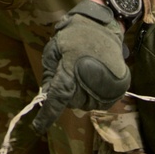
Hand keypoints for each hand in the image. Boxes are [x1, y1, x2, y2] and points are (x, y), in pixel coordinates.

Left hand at [31, 0, 130, 133]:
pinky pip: (99, 102)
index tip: (36, 127)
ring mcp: (106, 86)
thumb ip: (49, 72)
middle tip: (68, 75)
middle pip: (71, 102)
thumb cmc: (75, 34)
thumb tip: (47, 94)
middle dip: (65, 94)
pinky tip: (91, 79)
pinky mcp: (117, 88)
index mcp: (71, 68)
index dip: (47, 114)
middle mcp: (89, 79)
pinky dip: (92, 95)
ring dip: (79, 95)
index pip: (58, 97)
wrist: (104, 25)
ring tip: (81, 73)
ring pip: (85, 104)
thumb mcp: (54, 47)